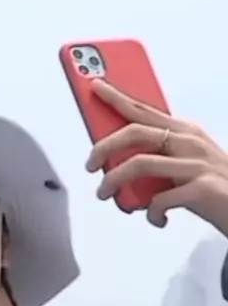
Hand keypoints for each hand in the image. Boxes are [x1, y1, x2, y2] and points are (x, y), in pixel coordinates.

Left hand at [85, 79, 227, 233]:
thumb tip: (117, 170)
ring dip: (114, 181)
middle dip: (104, 145)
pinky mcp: (202, 189)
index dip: (117, 97)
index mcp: (185, 131)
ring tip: (104, 194)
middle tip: (90, 164)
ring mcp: (196, 165)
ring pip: (140, 164)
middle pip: (136, 131)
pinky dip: (151, 213)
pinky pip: (160, 200)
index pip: (144, 109)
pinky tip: (156, 219)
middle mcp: (190, 142)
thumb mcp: (187, 164)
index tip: (95, 87)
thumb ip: (157, 160)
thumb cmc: (215, 186)